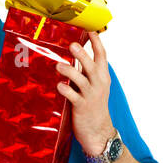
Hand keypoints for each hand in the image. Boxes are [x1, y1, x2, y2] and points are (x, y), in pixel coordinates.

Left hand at [56, 30, 114, 154]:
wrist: (98, 132)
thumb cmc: (93, 107)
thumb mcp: (95, 87)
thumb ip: (87, 72)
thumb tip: (75, 55)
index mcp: (103, 77)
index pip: (102, 56)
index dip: (96, 42)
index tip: (90, 30)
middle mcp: (98, 84)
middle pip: (91, 65)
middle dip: (82, 54)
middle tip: (72, 44)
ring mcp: (91, 96)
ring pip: (81, 80)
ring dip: (70, 71)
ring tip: (59, 65)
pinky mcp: (81, 107)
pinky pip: (73, 97)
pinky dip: (66, 90)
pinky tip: (59, 86)